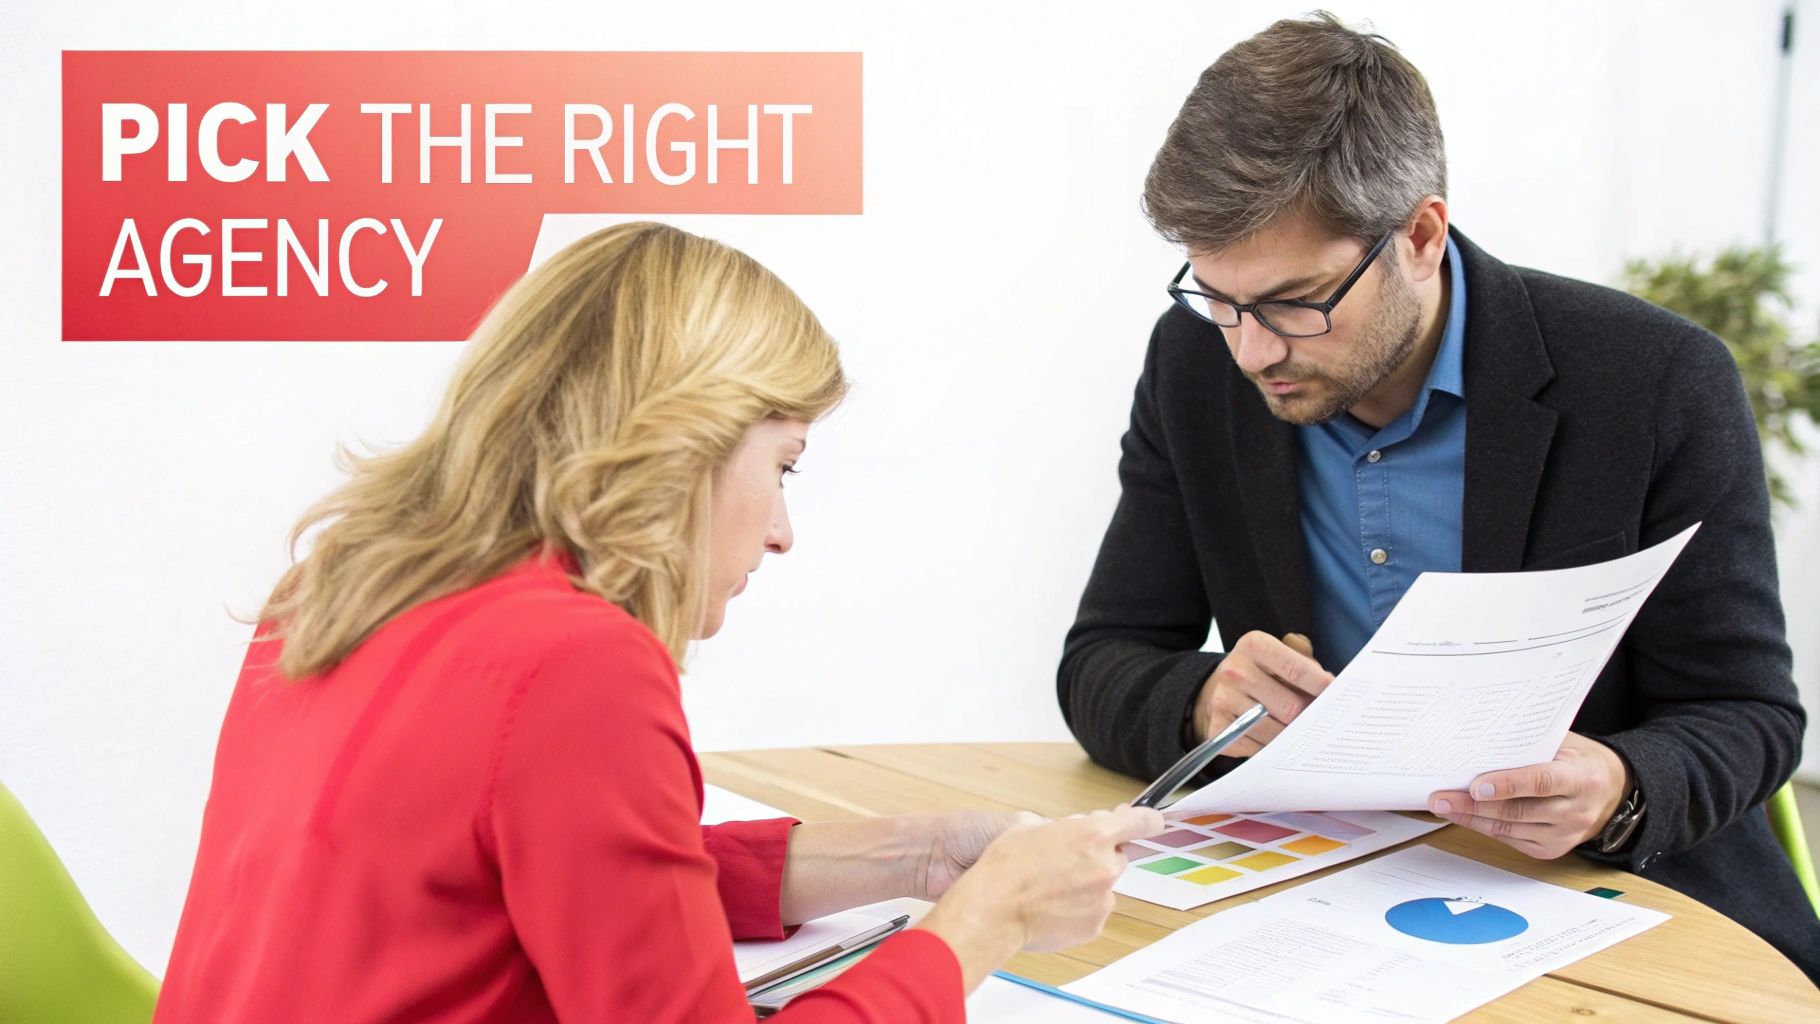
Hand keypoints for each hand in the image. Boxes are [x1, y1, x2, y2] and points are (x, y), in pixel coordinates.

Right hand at [916, 803, 1165, 989]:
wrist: (993, 909)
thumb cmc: (1006, 866)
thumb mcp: (1030, 826)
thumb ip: (1063, 827)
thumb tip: (1072, 828)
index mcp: (1093, 834)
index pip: (1140, 822)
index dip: (1147, 820)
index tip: (1152, 821)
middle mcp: (1105, 865)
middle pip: (1116, 856)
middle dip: (1098, 856)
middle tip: (1065, 861)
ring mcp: (1102, 898)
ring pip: (1103, 886)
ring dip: (1086, 884)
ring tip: (1049, 888)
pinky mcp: (1094, 924)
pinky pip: (1093, 910)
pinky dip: (1078, 909)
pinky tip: (1051, 906)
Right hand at [1191, 631, 1332, 753]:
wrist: (1215, 690)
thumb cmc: (1260, 672)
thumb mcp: (1278, 654)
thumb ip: (1306, 663)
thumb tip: (1332, 686)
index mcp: (1254, 645)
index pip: (1297, 670)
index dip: (1323, 687)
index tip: (1342, 699)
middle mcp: (1235, 671)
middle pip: (1290, 707)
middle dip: (1311, 718)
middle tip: (1323, 723)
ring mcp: (1223, 701)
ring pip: (1276, 733)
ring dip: (1294, 738)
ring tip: (1303, 735)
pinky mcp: (1217, 729)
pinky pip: (1258, 749)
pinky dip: (1272, 751)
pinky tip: (1276, 742)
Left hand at [1427, 732, 1631, 858]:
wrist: (1614, 791)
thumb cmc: (1580, 762)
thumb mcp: (1565, 745)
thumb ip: (1530, 746)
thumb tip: (1482, 742)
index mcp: (1580, 778)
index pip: (1542, 782)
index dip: (1508, 785)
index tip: (1476, 785)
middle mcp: (1575, 811)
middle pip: (1518, 811)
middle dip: (1474, 805)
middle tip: (1441, 797)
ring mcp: (1565, 835)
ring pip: (1509, 828)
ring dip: (1471, 818)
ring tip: (1443, 806)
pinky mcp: (1552, 850)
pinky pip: (1510, 839)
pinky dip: (1484, 827)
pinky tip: (1464, 816)